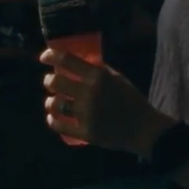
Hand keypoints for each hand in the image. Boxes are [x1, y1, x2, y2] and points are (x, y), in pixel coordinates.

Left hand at [41, 48, 174, 155]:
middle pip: (55, 82)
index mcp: (98, 77)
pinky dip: (53, 120)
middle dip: (49, 81)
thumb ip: (99, 70)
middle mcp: (89, 93)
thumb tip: (79, 62)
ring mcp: (85, 114)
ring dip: (50, 102)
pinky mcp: (85, 132)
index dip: (50, 56)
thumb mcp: (118, 79)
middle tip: (51, 82)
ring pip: (54, 104)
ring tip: (52, 101)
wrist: (144, 129)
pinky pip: (60, 126)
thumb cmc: (132, 101)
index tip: (44, 58)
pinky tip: (52, 117)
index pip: (67, 60)